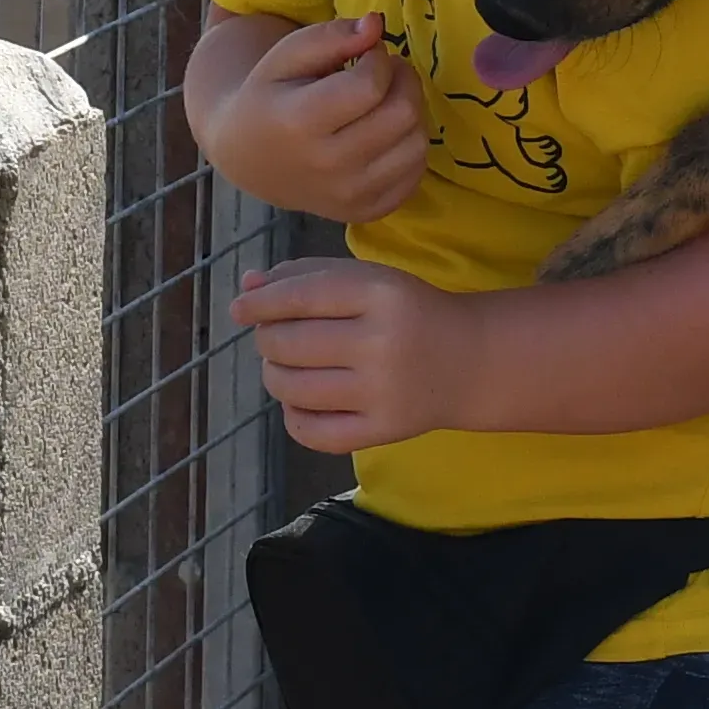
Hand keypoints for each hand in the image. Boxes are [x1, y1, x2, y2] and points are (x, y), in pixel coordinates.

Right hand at [195, 12, 424, 221]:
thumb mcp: (286, 56)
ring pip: (417, 144)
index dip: (379, 59)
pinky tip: (386, 133)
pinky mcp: (366, 211)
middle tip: (386, 72)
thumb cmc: (270, 97)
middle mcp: (327, 167)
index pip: (370, 85)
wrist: (250, 158)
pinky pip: (415, 173)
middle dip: (403, 81)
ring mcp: (349, 196)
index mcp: (300, 124)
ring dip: (410, 112)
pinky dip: (409, 147)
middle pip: (402, 115)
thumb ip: (331, 36)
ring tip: (385, 100)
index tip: (367, 54)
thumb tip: (376, 24)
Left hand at [233, 260, 490, 453]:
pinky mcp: (382, 430)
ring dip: (274, 375)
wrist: (469, 362)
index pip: (300, 297)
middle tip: (277, 338)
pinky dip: (292, 416)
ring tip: (286, 367)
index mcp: (381, 293)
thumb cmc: (407, 312)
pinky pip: (311, 432)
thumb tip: (246, 288)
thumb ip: (306, 276)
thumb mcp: (368, 279)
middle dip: (267, 339)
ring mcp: (381, 392)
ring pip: (291, 389)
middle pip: (288, 344)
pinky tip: (302, 401)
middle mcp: (381, 342)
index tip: (239, 310)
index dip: (260, 303)